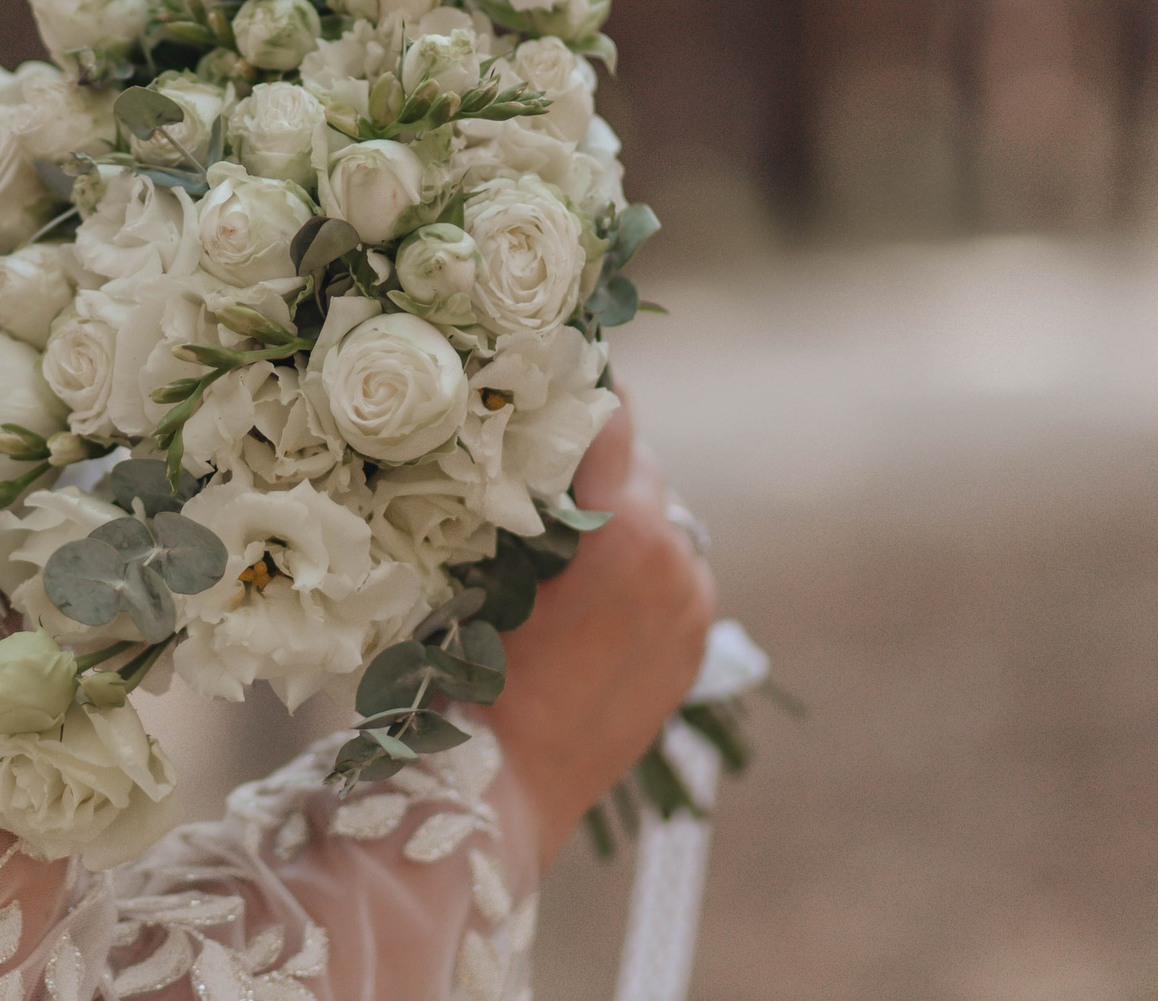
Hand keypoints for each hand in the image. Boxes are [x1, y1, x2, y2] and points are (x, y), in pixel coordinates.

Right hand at [482, 390, 714, 863]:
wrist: (499, 792)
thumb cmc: (463, 674)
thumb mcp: (478, 560)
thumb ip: (513, 490)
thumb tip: (514, 422)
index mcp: (630, 534)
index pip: (611, 416)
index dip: (570, 385)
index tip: (538, 366)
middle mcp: (679, 561)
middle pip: (639, 464)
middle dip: (590, 454)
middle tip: (531, 446)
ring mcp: (694, 608)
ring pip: (657, 518)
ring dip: (613, 509)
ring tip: (555, 525)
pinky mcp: (692, 647)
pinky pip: (670, 571)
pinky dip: (634, 563)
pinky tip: (583, 580)